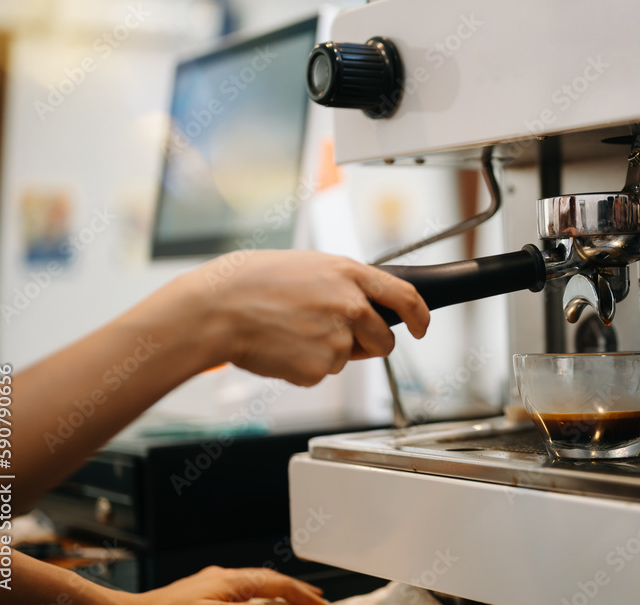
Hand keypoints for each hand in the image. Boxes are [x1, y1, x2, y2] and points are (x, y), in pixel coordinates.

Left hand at [120, 565, 327, 603]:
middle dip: (293, 592)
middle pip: (267, 581)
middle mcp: (220, 580)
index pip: (278, 584)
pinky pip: (235, 594)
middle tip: (315, 601)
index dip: (304, 596)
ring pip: (251, 587)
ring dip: (274, 596)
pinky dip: (254, 600)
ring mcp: (206, 587)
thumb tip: (281, 604)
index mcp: (230, 582)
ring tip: (290, 604)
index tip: (322, 604)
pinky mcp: (194, 597)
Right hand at [198, 250, 429, 384]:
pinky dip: (306, 366)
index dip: (420, 316)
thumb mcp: (310, 266)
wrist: (218, 309)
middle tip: (337, 338)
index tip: (421, 326)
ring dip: (330, 353)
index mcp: (349, 274)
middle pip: (383, 339)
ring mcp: (337, 338)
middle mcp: (350, 305)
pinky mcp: (320, 368)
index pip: (406, 297)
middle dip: (371, 345)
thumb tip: (366, 303)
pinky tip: (283, 347)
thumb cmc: (254, 283)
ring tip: (294, 332)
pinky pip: (322, 373)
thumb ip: (344, 283)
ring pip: (349, 358)